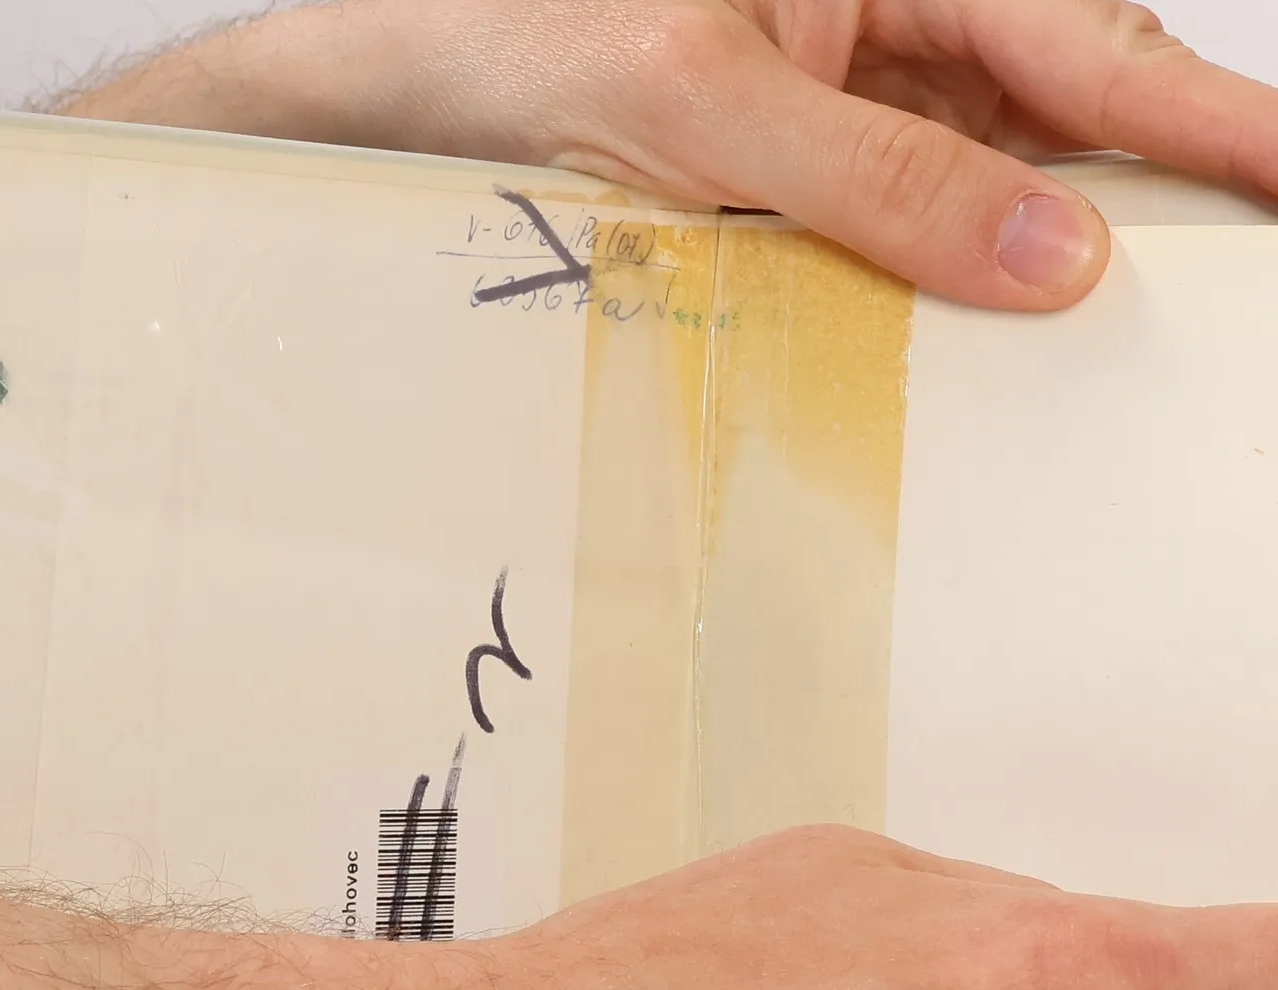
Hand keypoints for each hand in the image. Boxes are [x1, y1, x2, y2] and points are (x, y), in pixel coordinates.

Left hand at [374, 0, 1277, 306]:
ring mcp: (849, 102)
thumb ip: (883, 181)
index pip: (1087, 40)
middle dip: (1148, 197)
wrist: (405, 102)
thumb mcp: (712, 113)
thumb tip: (1049, 255)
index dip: (1206, 119)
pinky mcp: (802, 178)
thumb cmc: (529, 48)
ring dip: (1047, 261)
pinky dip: (950, 291)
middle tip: (1229, 296)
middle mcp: (886, 21)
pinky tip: (986, 347)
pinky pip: (912, 231)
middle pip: (1064, 107)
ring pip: (996, 181)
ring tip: (1127, 344)